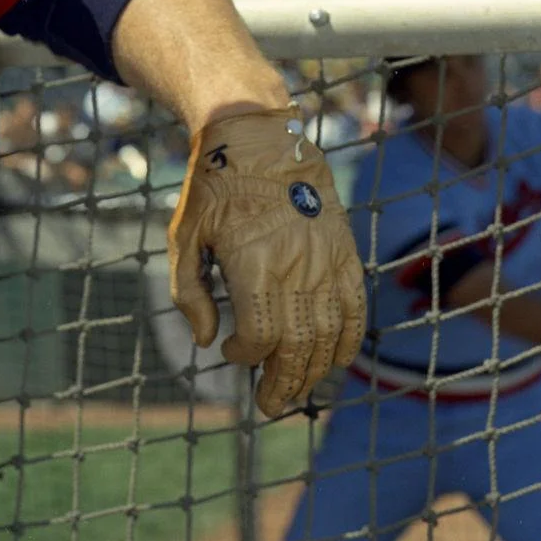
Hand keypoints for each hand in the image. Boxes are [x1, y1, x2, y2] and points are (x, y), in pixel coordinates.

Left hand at [167, 106, 365, 416]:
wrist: (259, 135)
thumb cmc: (213, 185)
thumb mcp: (184, 234)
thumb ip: (189, 292)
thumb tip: (206, 341)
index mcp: (253, 263)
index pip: (261, 337)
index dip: (247, 357)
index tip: (231, 352)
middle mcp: (296, 265)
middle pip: (298, 346)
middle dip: (284, 383)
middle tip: (269, 405)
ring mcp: (326, 259)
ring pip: (330, 335)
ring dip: (314, 371)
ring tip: (296, 390)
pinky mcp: (345, 251)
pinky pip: (356, 309)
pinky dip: (349, 341)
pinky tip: (335, 360)